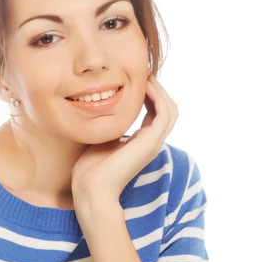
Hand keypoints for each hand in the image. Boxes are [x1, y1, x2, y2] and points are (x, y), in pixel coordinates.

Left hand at [71, 74, 178, 205]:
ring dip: (160, 90)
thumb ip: (110, 124)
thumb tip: (102, 107)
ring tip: (146, 76)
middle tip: (143, 73)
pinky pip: (165, 112)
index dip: (148, 95)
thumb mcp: (101, 138)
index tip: (135, 80)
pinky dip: (158, 96)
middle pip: (167, 109)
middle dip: (157, 89)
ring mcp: (154, 143)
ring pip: (170, 109)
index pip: (154, 113)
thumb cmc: (90, 168)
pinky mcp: (151, 141)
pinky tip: (145, 86)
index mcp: (142, 143)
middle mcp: (152, 143)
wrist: (91, 187)